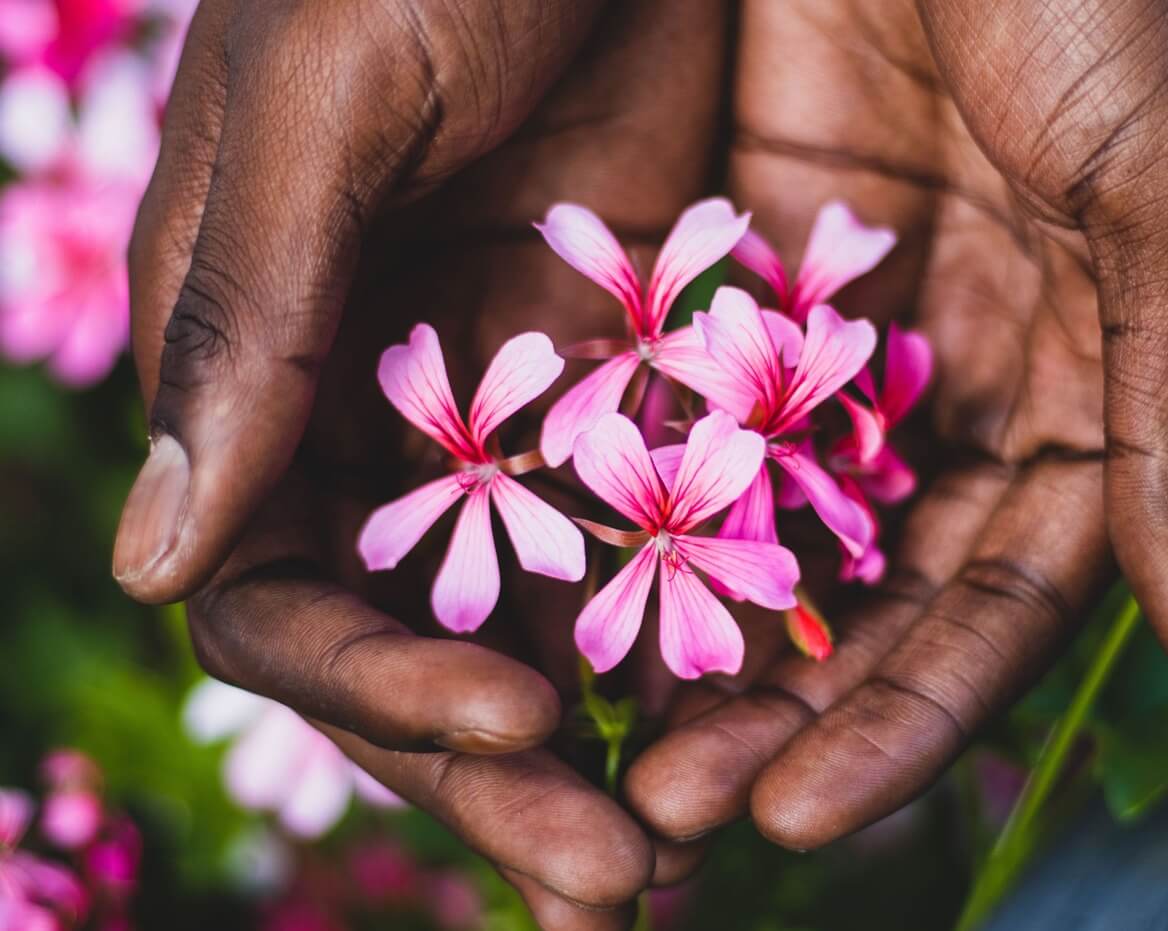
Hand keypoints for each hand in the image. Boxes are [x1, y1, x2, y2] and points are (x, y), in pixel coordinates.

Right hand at [113, 0, 734, 925]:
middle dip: (506, 776)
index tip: (522, 730)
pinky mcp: (647, 382)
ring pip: (552, 620)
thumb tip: (150, 565)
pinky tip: (779, 709)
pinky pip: (670, 537)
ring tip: (703, 851)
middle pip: (425, 646)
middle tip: (627, 887)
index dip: (378, 685)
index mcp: (273, 374)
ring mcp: (525, 413)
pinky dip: (710, 630)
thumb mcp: (323, 101)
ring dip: (621, 741)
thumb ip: (245, 323)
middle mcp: (389, 421)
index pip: (285, 589)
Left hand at [625, 0, 1167, 853]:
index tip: (805, 819)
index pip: (996, 600)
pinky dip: (627, 478)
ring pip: (759, 508)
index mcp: (1086, 388)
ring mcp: (845, 323)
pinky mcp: (744, 251)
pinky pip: (681, 389)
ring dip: (686, 618)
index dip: (909, 718)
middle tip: (667, 807)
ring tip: (593, 729)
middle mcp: (961, 376)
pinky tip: (551, 566)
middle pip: (863, 584)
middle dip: (777, 699)